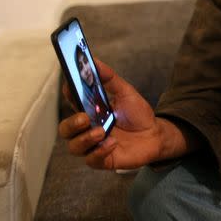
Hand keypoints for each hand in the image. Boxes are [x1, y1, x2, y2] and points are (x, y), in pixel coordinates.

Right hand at [58, 58, 177, 169]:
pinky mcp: (103, 159)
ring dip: (85, 139)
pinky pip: (91, 160)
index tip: (71, 86)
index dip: (68, 94)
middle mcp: (87, 129)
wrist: (155, 134)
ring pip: (74, 147)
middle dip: (71, 124)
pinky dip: (100, 152)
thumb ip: (109, 78)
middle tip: (85, 118)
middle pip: (65, 129)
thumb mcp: (125, 92)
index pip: (71, 103)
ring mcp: (94, 145)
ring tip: (101, 132)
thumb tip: (94, 60)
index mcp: (90, 111)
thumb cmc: (138, 114)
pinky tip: (113, 144)